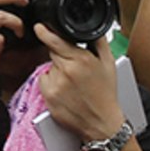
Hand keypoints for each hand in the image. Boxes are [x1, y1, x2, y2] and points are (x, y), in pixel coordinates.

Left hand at [34, 27, 125, 142]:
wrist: (102, 123)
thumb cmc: (106, 94)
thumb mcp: (109, 64)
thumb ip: (99, 42)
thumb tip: (91, 29)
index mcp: (82, 60)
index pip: (56, 40)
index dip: (46, 32)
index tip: (40, 28)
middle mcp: (67, 71)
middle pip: (52, 52)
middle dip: (61, 55)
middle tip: (74, 68)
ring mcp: (56, 84)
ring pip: (49, 67)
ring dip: (57, 70)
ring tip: (72, 83)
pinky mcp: (49, 96)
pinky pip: (44, 81)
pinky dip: (50, 83)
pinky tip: (64, 90)